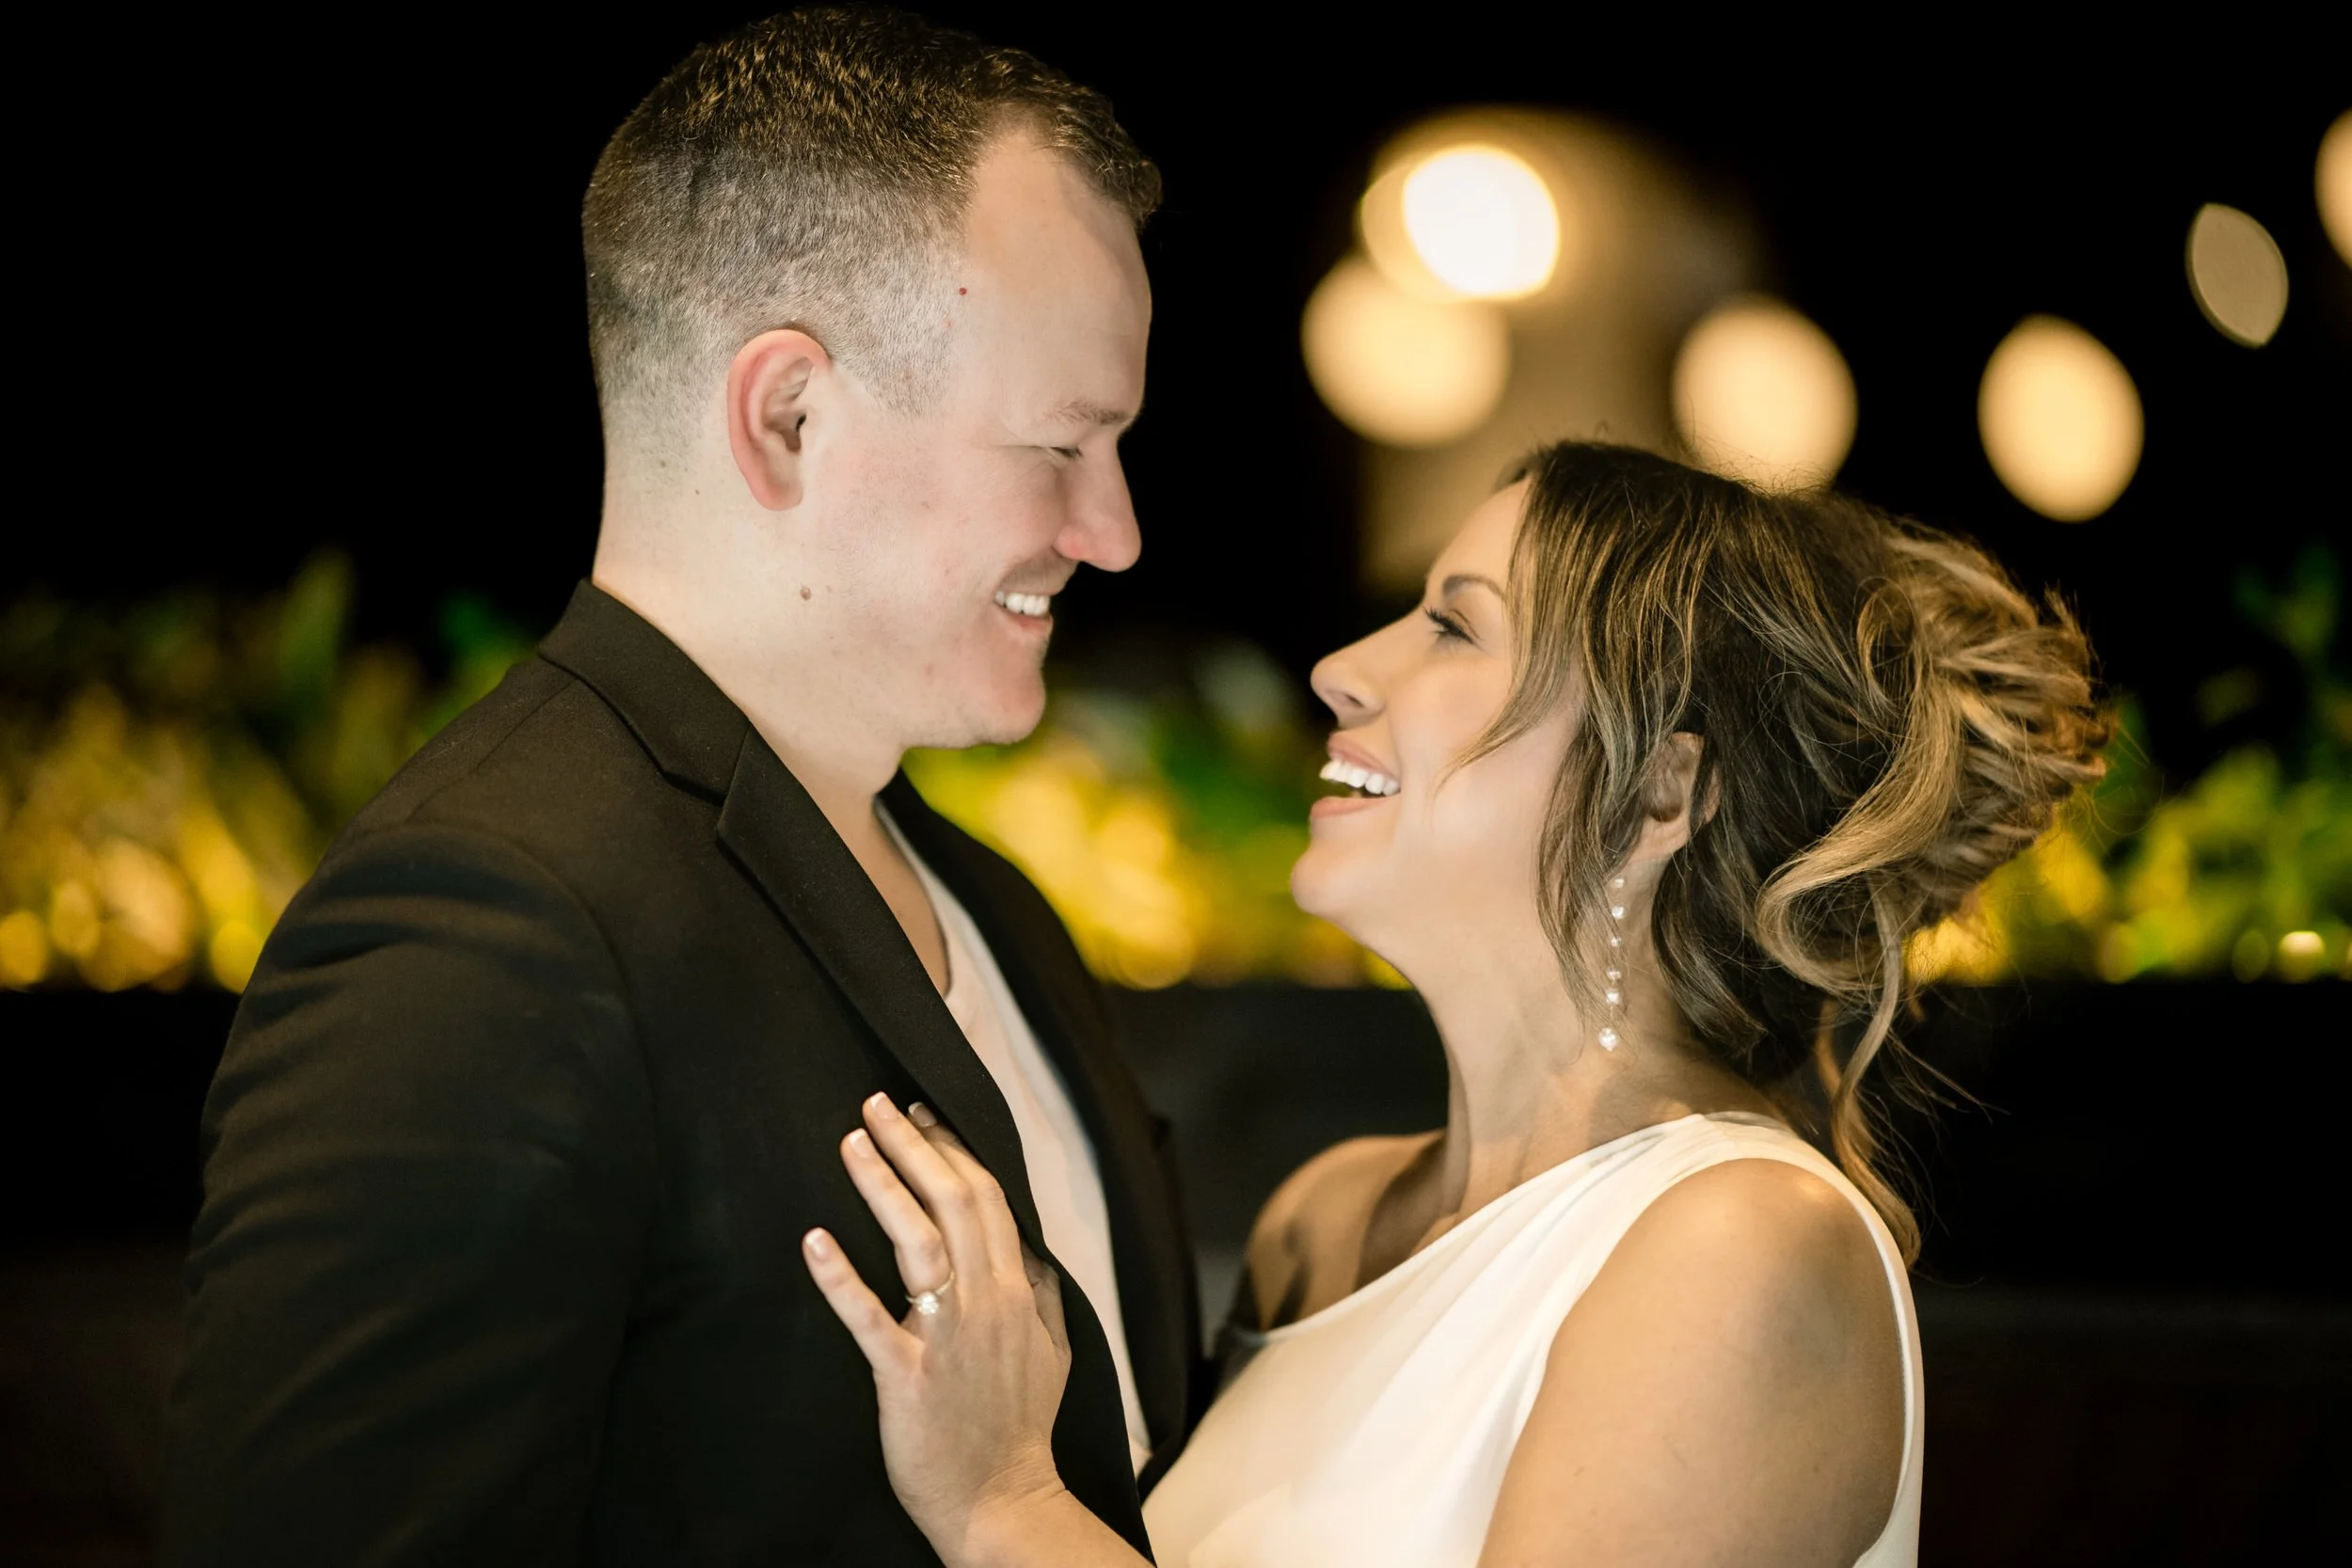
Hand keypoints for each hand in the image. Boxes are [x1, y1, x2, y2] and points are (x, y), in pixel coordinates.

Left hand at [803, 1094, 1075, 1557]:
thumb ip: (1044, 1294)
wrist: (1002, 1502)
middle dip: (915, 1145)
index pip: (988, 1198)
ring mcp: (947, 1337)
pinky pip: (869, 1318)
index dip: (954, 1149)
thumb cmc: (1019, 1428)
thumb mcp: (1055, 1351)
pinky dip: (841, 1278)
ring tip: (851, 1142)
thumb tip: (1034, 1250)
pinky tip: (814, 1241)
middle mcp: (987, 1303)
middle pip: (954, 1202)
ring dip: (883, 1185)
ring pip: (916, 1242)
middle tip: (877, 1103)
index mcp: (1018, 1292)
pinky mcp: (906, 1375)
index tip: (924, 1113)